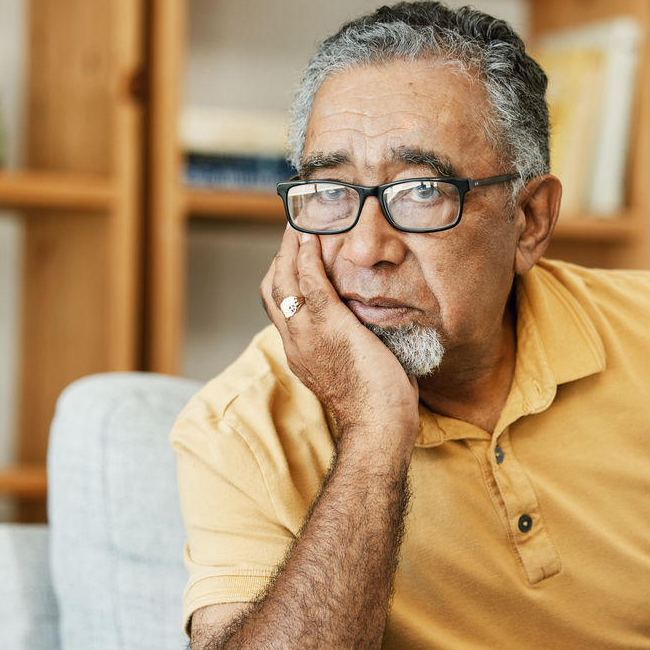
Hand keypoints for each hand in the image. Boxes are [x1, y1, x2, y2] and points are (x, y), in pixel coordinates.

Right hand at [261, 227, 419, 441]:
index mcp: (299, 353)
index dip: (283, 281)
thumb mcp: (352, 371)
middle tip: (291, 233)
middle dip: (279, 258)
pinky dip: (307, 257)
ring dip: (290, 249)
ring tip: (299, 225)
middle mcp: (294, 341)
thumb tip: (371, 331)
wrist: (377, 423)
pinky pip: (309, 281)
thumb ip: (351, 348)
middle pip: (272, 290)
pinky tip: (312, 239)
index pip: (280, 310)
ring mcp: (307, 332)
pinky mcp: (328, 323)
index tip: (291, 261)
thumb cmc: (376, 406)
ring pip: (284, 280)